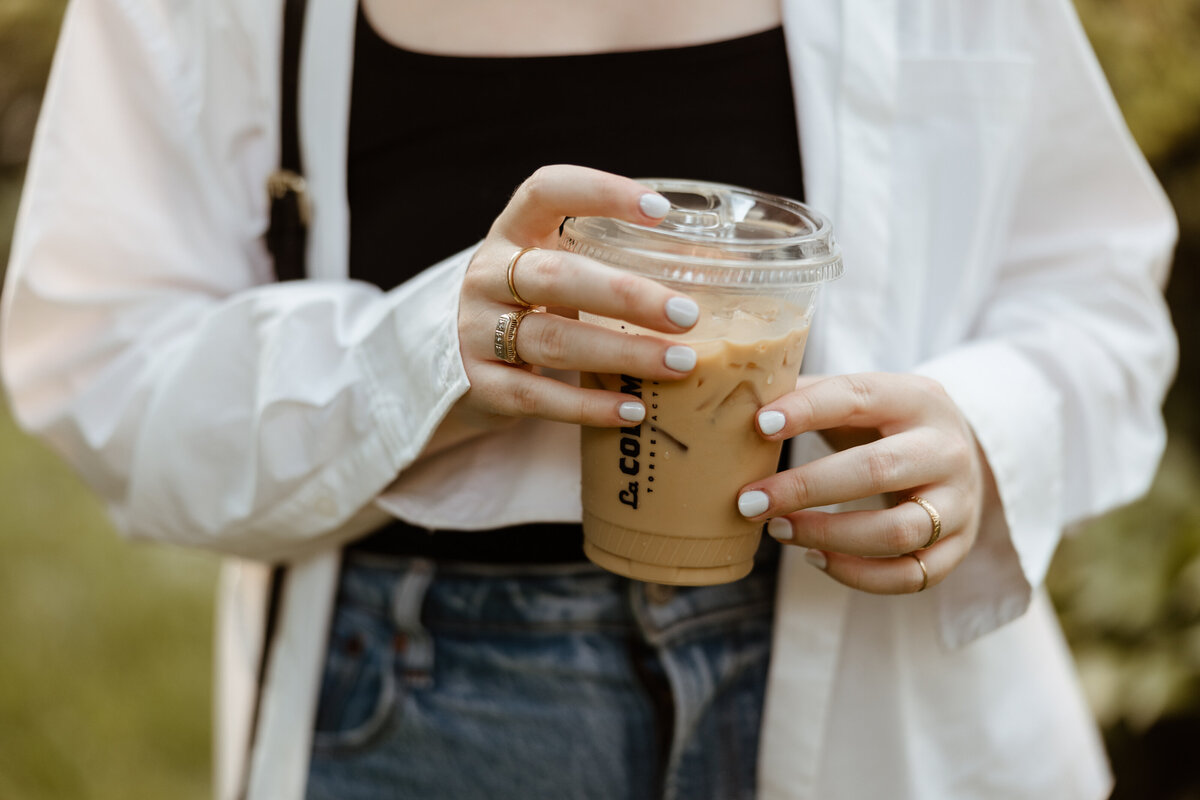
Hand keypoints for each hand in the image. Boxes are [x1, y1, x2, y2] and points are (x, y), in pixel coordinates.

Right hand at [450, 165, 700, 432]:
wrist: (455, 361)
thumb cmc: (529, 306)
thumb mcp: (557, 270)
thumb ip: (609, 261)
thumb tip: (713, 264)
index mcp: (512, 234)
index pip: (546, 191)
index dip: (600, 192)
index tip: (660, 210)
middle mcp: (488, 276)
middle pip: (556, 277)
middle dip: (626, 295)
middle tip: (687, 313)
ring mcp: (477, 331)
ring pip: (553, 340)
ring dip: (622, 353)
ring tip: (680, 363)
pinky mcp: (480, 384)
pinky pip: (538, 396)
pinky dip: (589, 406)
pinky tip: (633, 411)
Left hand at [737, 373, 985, 593]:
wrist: (959, 456)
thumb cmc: (885, 424)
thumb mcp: (860, 399)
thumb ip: (806, 395)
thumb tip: (734, 401)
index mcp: (917, 398)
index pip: (858, 398)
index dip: (807, 410)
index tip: (758, 426)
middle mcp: (946, 449)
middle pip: (876, 470)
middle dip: (805, 488)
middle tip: (748, 501)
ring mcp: (958, 503)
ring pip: (897, 531)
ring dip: (828, 535)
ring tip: (777, 529)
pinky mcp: (957, 547)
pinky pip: (909, 576)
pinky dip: (857, 575)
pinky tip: (814, 558)